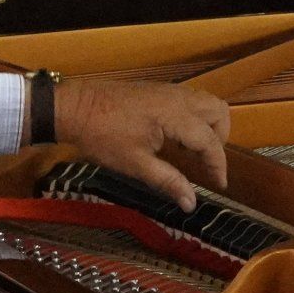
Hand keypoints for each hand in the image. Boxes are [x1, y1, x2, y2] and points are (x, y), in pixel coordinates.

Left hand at [53, 80, 230, 210]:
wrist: (73, 106)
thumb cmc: (101, 135)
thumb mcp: (135, 164)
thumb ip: (167, 181)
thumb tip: (190, 203)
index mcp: (175, 115)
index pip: (210, 141)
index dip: (218, 164)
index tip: (219, 183)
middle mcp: (178, 98)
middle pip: (218, 112)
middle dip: (219, 138)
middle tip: (205, 162)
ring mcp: (168, 90)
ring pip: (206, 102)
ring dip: (208, 125)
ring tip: (192, 150)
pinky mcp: (158, 90)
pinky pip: (189, 100)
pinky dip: (195, 117)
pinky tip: (176, 137)